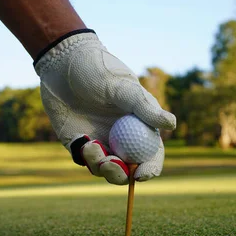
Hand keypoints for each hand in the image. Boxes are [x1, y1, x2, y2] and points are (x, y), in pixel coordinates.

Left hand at [34, 30, 175, 184]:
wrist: (64, 61)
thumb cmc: (98, 69)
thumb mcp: (123, 87)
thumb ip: (145, 108)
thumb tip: (171, 124)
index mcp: (139, 125)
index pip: (151, 154)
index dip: (150, 168)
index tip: (142, 174)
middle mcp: (122, 137)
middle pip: (127, 169)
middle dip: (121, 174)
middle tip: (110, 165)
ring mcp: (100, 140)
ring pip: (104, 168)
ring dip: (100, 166)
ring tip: (92, 146)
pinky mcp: (78, 141)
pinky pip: (84, 158)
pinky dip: (85, 157)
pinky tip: (83, 140)